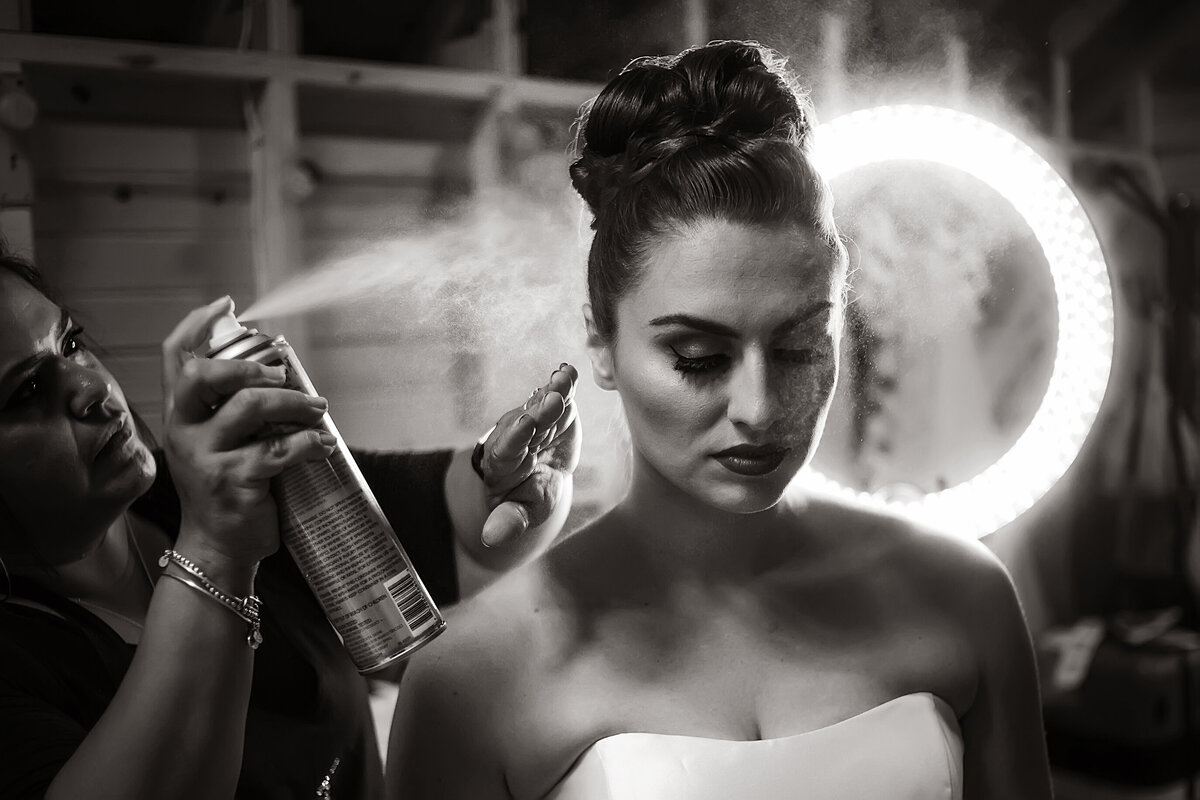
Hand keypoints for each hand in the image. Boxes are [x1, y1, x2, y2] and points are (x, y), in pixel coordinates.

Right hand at [161, 297, 335, 573]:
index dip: (197, 324)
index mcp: (180, 415)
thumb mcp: (215, 445)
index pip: (174, 358)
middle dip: (248, 365)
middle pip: (204, 376)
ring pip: (249, 407)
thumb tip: (278, 370)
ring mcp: (207, 457)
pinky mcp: (234, 481)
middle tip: (281, 374)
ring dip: (293, 402)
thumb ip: (230, 410)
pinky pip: (279, 450)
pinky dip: (310, 442)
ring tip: (318, 408)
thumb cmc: (224, 490)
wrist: (217, 550)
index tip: (227, 304)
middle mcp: (185, 431)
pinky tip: (324, 444)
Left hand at [475, 364, 579, 546]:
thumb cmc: (527, 497)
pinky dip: (565, 384)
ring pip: (543, 404)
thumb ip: (509, 520)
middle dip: (540, 411)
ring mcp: (535, 419)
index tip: (525, 425)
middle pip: (529, 421)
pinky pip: (558, 395)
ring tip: (563, 378)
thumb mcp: (522, 512)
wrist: (538, 476)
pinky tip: (569, 371)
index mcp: (503, 462)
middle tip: (552, 400)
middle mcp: (516, 434)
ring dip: (553, 391)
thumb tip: (490, 538)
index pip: (508, 447)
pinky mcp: (554, 410)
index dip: (516, 435)